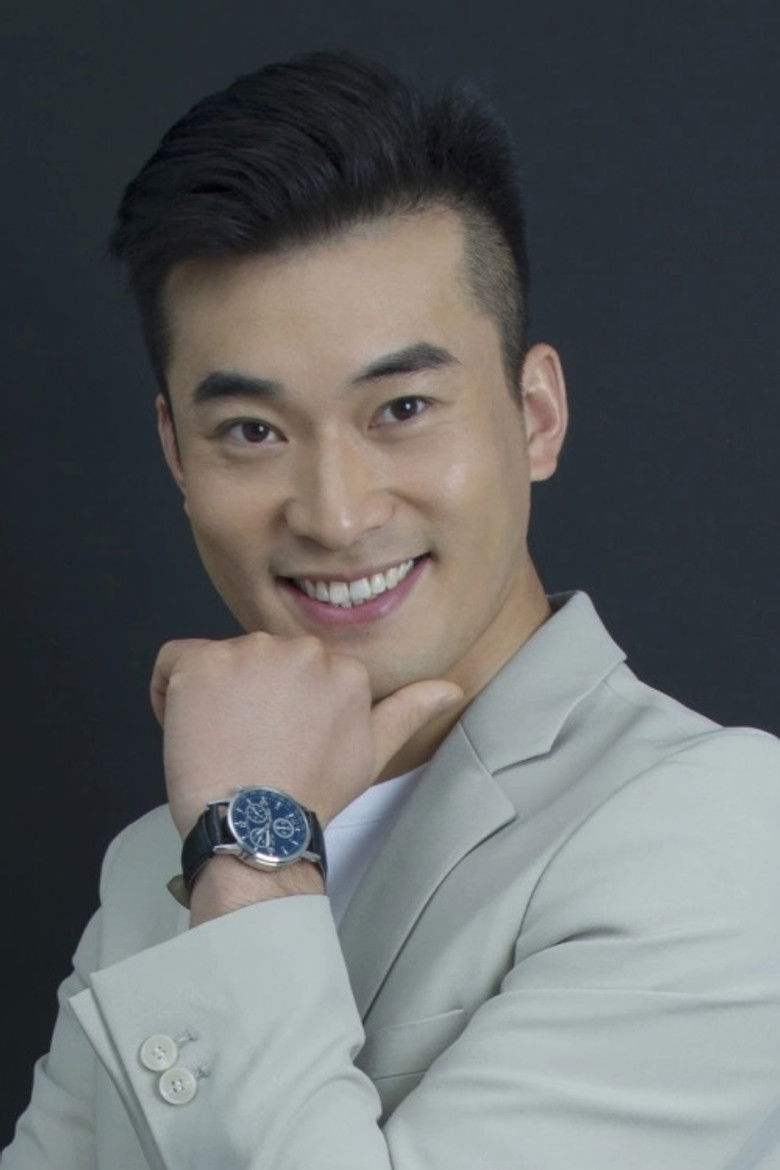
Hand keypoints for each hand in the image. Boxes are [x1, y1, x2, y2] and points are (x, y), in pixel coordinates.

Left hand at [151, 632, 462, 839]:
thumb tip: (450, 688)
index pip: (297, 669)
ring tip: (222, 744)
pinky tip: (185, 728)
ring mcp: (249, 654)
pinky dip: (169, 692)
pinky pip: (171, 662)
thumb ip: (409, 710)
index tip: (276, 741)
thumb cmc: (309, 794)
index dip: (281, 705)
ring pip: (218, 662)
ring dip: (212, 696)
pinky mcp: (202, 665)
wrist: (258, 827)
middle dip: (249, 696)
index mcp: (342, 666)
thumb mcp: (372, 752)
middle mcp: (299, 650)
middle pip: (259, 660)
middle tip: (249, 746)